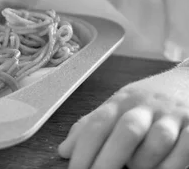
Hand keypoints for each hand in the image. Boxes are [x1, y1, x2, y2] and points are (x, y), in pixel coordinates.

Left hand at [58, 67, 188, 168]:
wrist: (187, 81)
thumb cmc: (148, 100)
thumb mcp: (118, 105)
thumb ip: (92, 126)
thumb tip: (64, 150)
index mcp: (122, 101)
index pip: (99, 123)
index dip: (84, 149)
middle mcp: (146, 106)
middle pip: (126, 131)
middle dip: (109, 159)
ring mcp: (171, 116)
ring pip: (157, 141)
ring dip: (144, 161)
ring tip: (135, 168)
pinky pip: (184, 149)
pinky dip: (171, 165)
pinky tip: (162, 168)